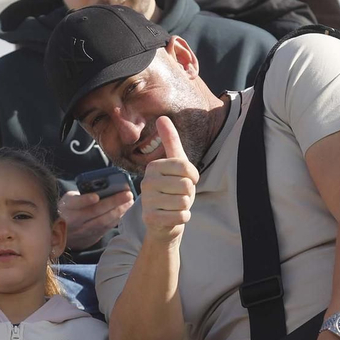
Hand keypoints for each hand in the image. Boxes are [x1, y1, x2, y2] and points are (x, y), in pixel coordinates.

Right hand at [61, 189, 135, 249]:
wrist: (63, 232)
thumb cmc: (70, 209)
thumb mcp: (70, 199)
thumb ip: (82, 194)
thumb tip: (104, 187)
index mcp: (67, 206)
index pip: (76, 203)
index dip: (86, 200)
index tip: (96, 197)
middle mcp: (74, 220)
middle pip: (94, 211)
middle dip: (113, 202)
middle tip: (127, 194)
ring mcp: (83, 230)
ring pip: (103, 221)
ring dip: (119, 211)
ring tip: (129, 202)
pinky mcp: (92, 237)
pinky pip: (107, 227)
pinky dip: (117, 218)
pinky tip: (126, 210)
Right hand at [140, 116, 197, 238]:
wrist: (163, 222)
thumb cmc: (172, 190)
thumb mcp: (175, 164)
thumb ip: (170, 141)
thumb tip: (162, 117)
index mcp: (153, 166)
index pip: (186, 167)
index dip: (193, 176)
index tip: (186, 180)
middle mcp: (146, 181)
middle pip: (186, 185)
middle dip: (188, 193)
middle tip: (178, 195)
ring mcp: (147, 201)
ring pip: (184, 201)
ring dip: (185, 206)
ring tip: (175, 205)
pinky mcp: (150, 218)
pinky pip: (181, 216)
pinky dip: (183, 218)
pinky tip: (173, 216)